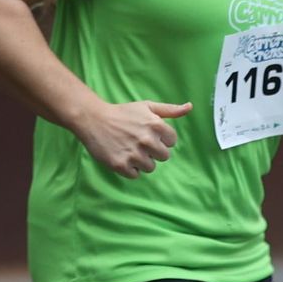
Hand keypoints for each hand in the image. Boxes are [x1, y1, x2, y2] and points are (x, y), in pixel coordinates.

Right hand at [73, 100, 191, 177]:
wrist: (92, 119)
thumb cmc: (122, 113)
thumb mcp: (146, 106)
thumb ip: (169, 109)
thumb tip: (190, 107)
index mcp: (155, 125)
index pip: (172, 142)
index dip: (161, 138)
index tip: (147, 133)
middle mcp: (146, 140)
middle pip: (163, 157)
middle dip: (152, 150)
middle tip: (137, 142)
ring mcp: (134, 154)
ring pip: (150, 167)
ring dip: (141, 160)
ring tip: (128, 148)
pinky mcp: (121, 165)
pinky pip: (135, 175)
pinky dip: (129, 168)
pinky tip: (121, 155)